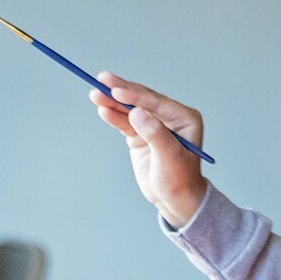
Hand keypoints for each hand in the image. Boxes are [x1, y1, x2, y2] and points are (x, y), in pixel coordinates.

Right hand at [90, 72, 208, 227]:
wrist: (174, 199)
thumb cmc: (179, 180)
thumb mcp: (169, 157)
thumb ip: (155, 134)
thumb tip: (137, 113)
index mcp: (185, 118)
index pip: (156, 102)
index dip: (135, 95)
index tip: (116, 90)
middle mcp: (170, 118)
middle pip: (141, 101)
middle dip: (121, 91)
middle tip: (101, 80)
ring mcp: (154, 125)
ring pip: (130, 110)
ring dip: (112, 102)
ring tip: (95, 94)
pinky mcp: (140, 135)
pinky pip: (125, 123)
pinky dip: (113, 116)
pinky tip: (102, 109)